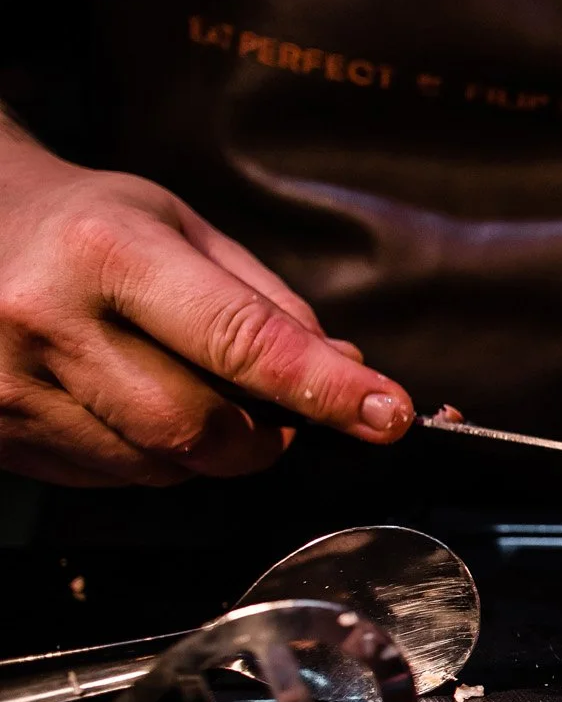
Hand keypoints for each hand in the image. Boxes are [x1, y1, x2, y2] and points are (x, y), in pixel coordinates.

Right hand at [0, 136, 411, 485]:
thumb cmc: (85, 223)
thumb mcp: (182, 228)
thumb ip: (267, 304)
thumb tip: (344, 372)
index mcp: (109, 253)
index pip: (241, 341)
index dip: (323, 389)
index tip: (385, 413)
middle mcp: (49, 319)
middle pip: (202, 428)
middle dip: (263, 435)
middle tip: (273, 408)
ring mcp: (12, 385)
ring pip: (159, 466)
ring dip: (203, 448)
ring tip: (178, 382)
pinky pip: (110, 478)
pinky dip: (147, 455)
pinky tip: (122, 397)